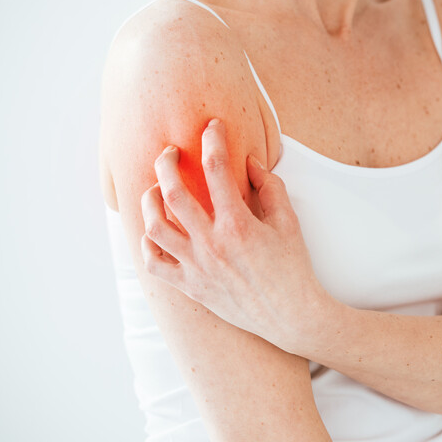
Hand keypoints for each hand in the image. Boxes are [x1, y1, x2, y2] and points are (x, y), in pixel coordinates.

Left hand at [140, 118, 332, 352]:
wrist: (290, 316)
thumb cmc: (292, 268)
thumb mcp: (289, 222)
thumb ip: (270, 187)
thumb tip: (249, 163)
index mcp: (238, 224)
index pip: (217, 168)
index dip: (213, 139)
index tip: (212, 126)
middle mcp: (212, 244)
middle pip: (173, 192)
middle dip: (167, 162)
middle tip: (171, 151)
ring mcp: (197, 266)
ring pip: (155, 226)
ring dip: (149, 201)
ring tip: (156, 190)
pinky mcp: (191, 286)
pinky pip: (155, 263)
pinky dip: (148, 244)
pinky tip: (155, 230)